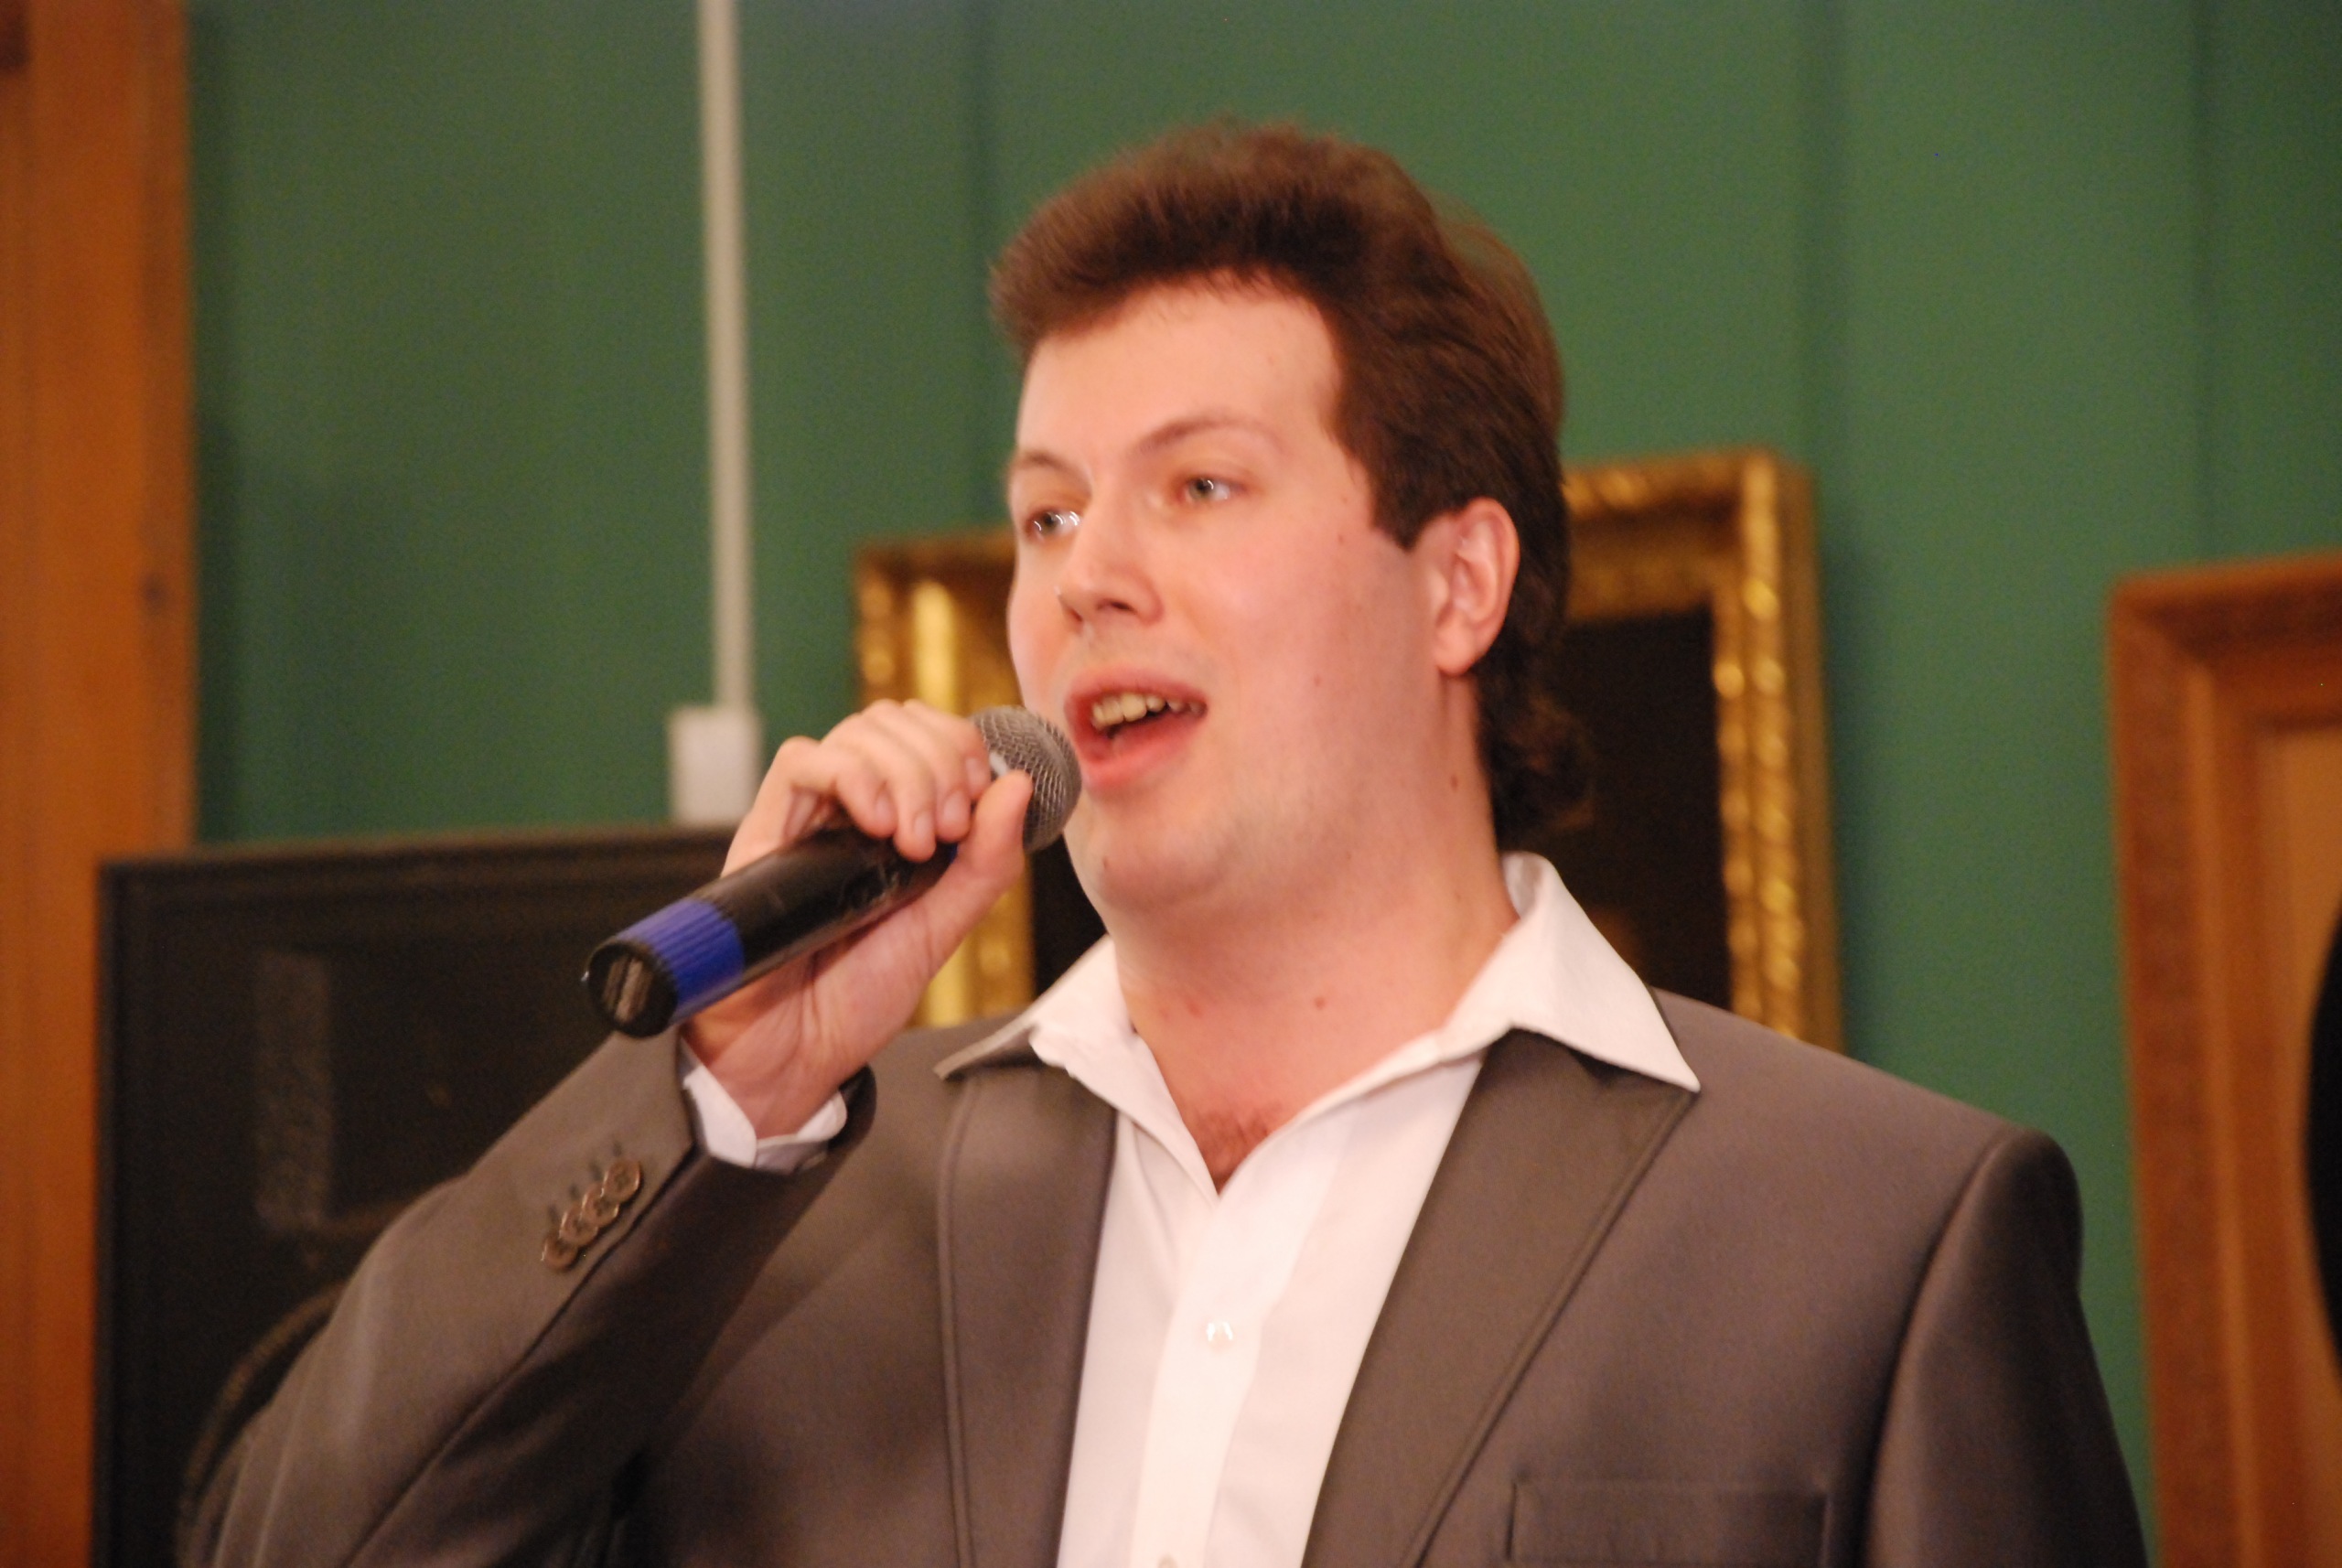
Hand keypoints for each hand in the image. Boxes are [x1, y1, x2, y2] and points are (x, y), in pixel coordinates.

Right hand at [681, 700, 1033, 1136]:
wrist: (792, 1055)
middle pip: (895, 722)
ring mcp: (807, 818)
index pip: (928, 735)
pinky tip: (874, 828)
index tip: (973, 807)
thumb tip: (1018, 785)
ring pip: (856, 733)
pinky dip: (850, 777)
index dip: (960, 748)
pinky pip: (800, 762)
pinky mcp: (764, 832)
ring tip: (910, 842)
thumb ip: (985, 863)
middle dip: (938, 761)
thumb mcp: (943, 928)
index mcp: (897, 822)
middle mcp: (851, 810)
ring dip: (903, 773)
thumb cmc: (857, 1000)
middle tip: (945, 829)